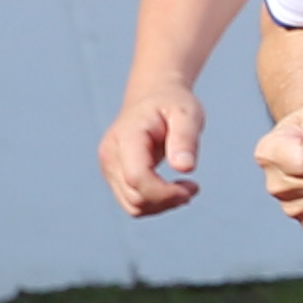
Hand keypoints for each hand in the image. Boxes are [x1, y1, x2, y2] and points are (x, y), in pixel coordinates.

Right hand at [98, 77, 203, 216]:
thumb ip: (185, 139)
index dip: (165, 192)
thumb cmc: (172, 103)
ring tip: (186, 188)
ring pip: (132, 205)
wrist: (152, 97)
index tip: (193, 186)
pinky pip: (132, 203)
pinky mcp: (114, 176)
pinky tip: (173, 191)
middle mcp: (110, 156)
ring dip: (163, 205)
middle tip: (194, 187)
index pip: (137, 178)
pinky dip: (155, 203)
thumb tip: (185, 168)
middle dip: (169, 199)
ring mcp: (109, 168)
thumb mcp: (187, 113)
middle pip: (135, 196)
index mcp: (126, 137)